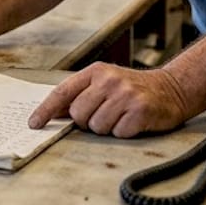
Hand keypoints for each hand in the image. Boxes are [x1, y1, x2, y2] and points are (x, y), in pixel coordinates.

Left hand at [29, 63, 188, 137]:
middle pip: (78, 114)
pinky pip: (118, 133)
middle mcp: (109, 80)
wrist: (171, 89)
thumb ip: (80, 95)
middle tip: (104, 114)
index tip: (34, 123)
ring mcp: (125, 94)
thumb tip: (51, 112)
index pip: (63, 92)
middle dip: (87, 121)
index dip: (46, 109)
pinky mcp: (140, 110)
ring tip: (120, 116)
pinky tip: (132, 121)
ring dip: (107, 128)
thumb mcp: (105, 84)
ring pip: (97, 127)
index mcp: (96, 71)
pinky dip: (124, 132)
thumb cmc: (132, 89)